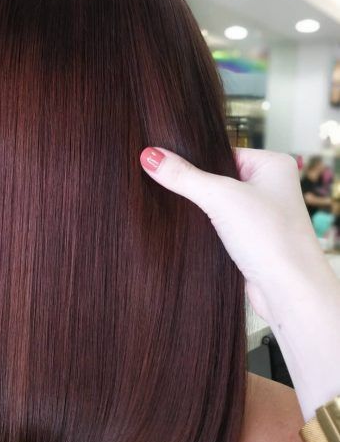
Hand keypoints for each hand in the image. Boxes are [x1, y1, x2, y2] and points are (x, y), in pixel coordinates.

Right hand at [139, 146, 330, 321]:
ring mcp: (261, 214)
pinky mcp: (251, 238)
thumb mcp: (220, 197)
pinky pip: (221, 223)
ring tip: (175, 205)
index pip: (222, 151)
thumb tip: (151, 156)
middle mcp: (270, 187)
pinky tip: (191, 227)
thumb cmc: (272, 238)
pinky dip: (206, 225)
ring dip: (201, 207)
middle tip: (165, 182)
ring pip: (218, 202)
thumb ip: (183, 176)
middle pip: (218, 176)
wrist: (289, 290)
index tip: (165, 160)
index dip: (194, 158)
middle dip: (195, 184)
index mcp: (273, 164)